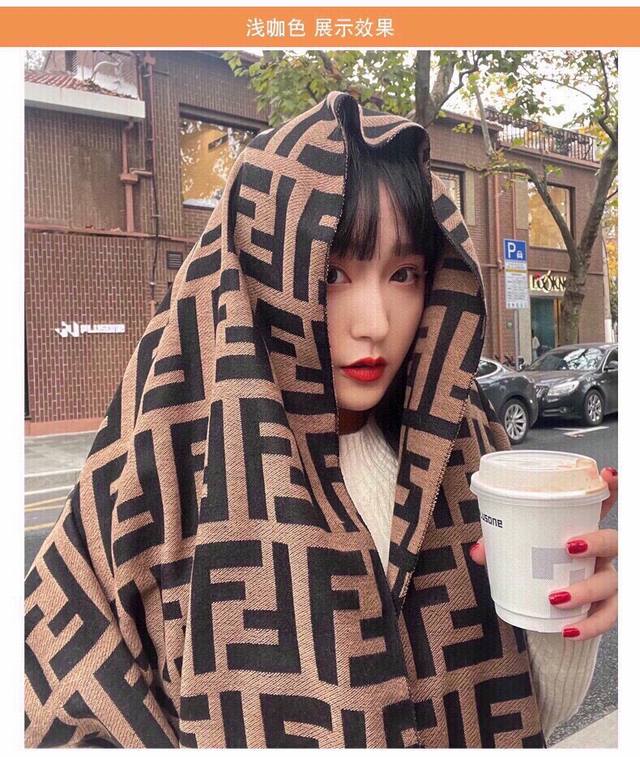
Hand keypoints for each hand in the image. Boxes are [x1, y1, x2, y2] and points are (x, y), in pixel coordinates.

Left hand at [470, 466, 617, 640]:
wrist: (545, 604)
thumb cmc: (533, 563)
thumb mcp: (515, 548)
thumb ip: (498, 544)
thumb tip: (478, 552)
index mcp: (583, 527)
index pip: (601, 504)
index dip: (609, 489)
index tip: (609, 474)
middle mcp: (602, 552)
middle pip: (615, 541)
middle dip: (598, 542)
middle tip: (570, 546)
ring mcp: (607, 578)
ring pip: (613, 582)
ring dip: (587, 590)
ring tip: (557, 598)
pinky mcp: (605, 606)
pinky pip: (608, 617)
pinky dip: (591, 625)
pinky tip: (570, 629)